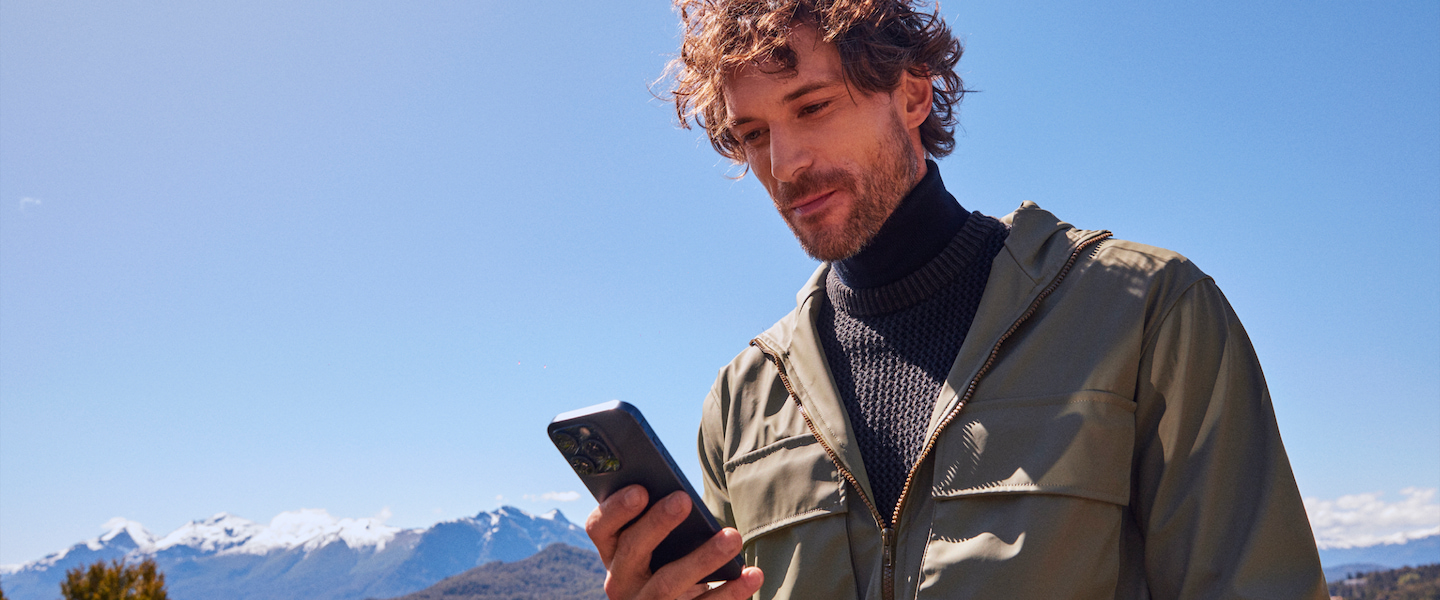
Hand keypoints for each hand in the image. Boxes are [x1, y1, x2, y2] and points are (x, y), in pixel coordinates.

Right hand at [585, 484, 762, 599]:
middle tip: (684, 499)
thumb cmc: (668, 557)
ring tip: (733, 536)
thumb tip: (683, 494)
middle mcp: (621, 580)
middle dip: (657, 523)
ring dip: (702, 558)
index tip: (641, 489)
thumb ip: (658, 516)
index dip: (616, 509)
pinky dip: (730, 592)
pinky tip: (752, 575)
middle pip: (632, 551)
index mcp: (612, 550)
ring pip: (668, 583)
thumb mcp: (656, 540)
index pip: (599, 527)